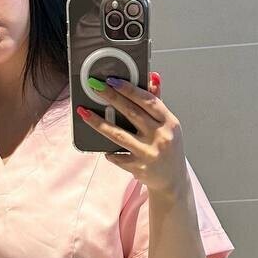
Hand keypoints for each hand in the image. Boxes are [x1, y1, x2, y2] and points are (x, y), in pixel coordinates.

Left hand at [77, 72, 187, 196]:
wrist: (173, 180)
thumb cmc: (168, 148)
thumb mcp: (167, 125)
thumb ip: (157, 102)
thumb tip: (152, 77)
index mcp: (169, 123)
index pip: (148, 100)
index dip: (129, 89)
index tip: (113, 80)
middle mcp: (160, 137)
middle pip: (131, 113)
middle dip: (110, 97)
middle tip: (94, 87)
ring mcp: (148, 153)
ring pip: (119, 135)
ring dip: (99, 122)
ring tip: (84, 112)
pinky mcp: (138, 168)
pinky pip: (117, 156)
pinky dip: (109, 151)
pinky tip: (104, 148)